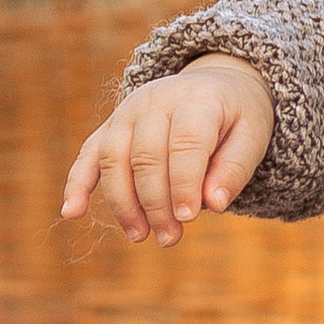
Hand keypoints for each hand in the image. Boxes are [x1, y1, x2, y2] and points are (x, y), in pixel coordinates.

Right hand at [63, 60, 275, 245]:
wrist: (215, 85)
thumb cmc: (236, 118)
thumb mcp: (252, 136)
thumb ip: (234, 169)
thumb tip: (213, 204)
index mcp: (197, 99)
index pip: (185, 143)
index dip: (184, 183)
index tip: (188, 218)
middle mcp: (156, 100)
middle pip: (146, 155)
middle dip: (155, 202)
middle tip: (170, 238)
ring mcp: (128, 111)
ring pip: (114, 157)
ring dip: (123, 202)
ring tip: (140, 235)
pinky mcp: (111, 126)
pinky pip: (88, 154)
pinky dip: (77, 183)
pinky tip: (71, 212)